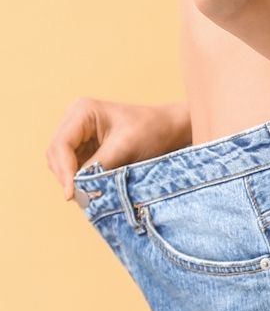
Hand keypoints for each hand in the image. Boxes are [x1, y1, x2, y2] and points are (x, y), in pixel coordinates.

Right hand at [45, 98, 190, 200]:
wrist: (170, 129)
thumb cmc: (152, 130)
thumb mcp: (125, 147)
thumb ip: (99, 166)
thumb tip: (78, 189)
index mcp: (82, 111)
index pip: (62, 144)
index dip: (64, 171)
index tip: (71, 194)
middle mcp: (75, 120)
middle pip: (56, 155)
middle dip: (66, 177)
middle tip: (81, 199)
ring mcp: (78, 134)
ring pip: (62, 163)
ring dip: (71, 180)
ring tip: (87, 196)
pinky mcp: (85, 148)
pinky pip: (74, 168)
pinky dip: (80, 180)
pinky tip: (91, 190)